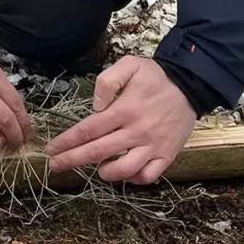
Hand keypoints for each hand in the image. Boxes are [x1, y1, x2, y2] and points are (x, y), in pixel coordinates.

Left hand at [46, 55, 195, 183]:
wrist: (191, 84)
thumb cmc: (156, 76)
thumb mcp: (129, 65)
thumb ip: (107, 80)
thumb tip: (96, 106)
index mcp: (124, 109)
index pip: (89, 130)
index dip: (68, 142)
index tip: (52, 149)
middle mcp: (137, 131)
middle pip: (98, 152)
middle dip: (72, 161)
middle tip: (54, 166)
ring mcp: (153, 145)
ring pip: (124, 170)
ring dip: (105, 173)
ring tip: (96, 169)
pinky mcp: (167, 155)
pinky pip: (148, 176)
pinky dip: (134, 179)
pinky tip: (125, 172)